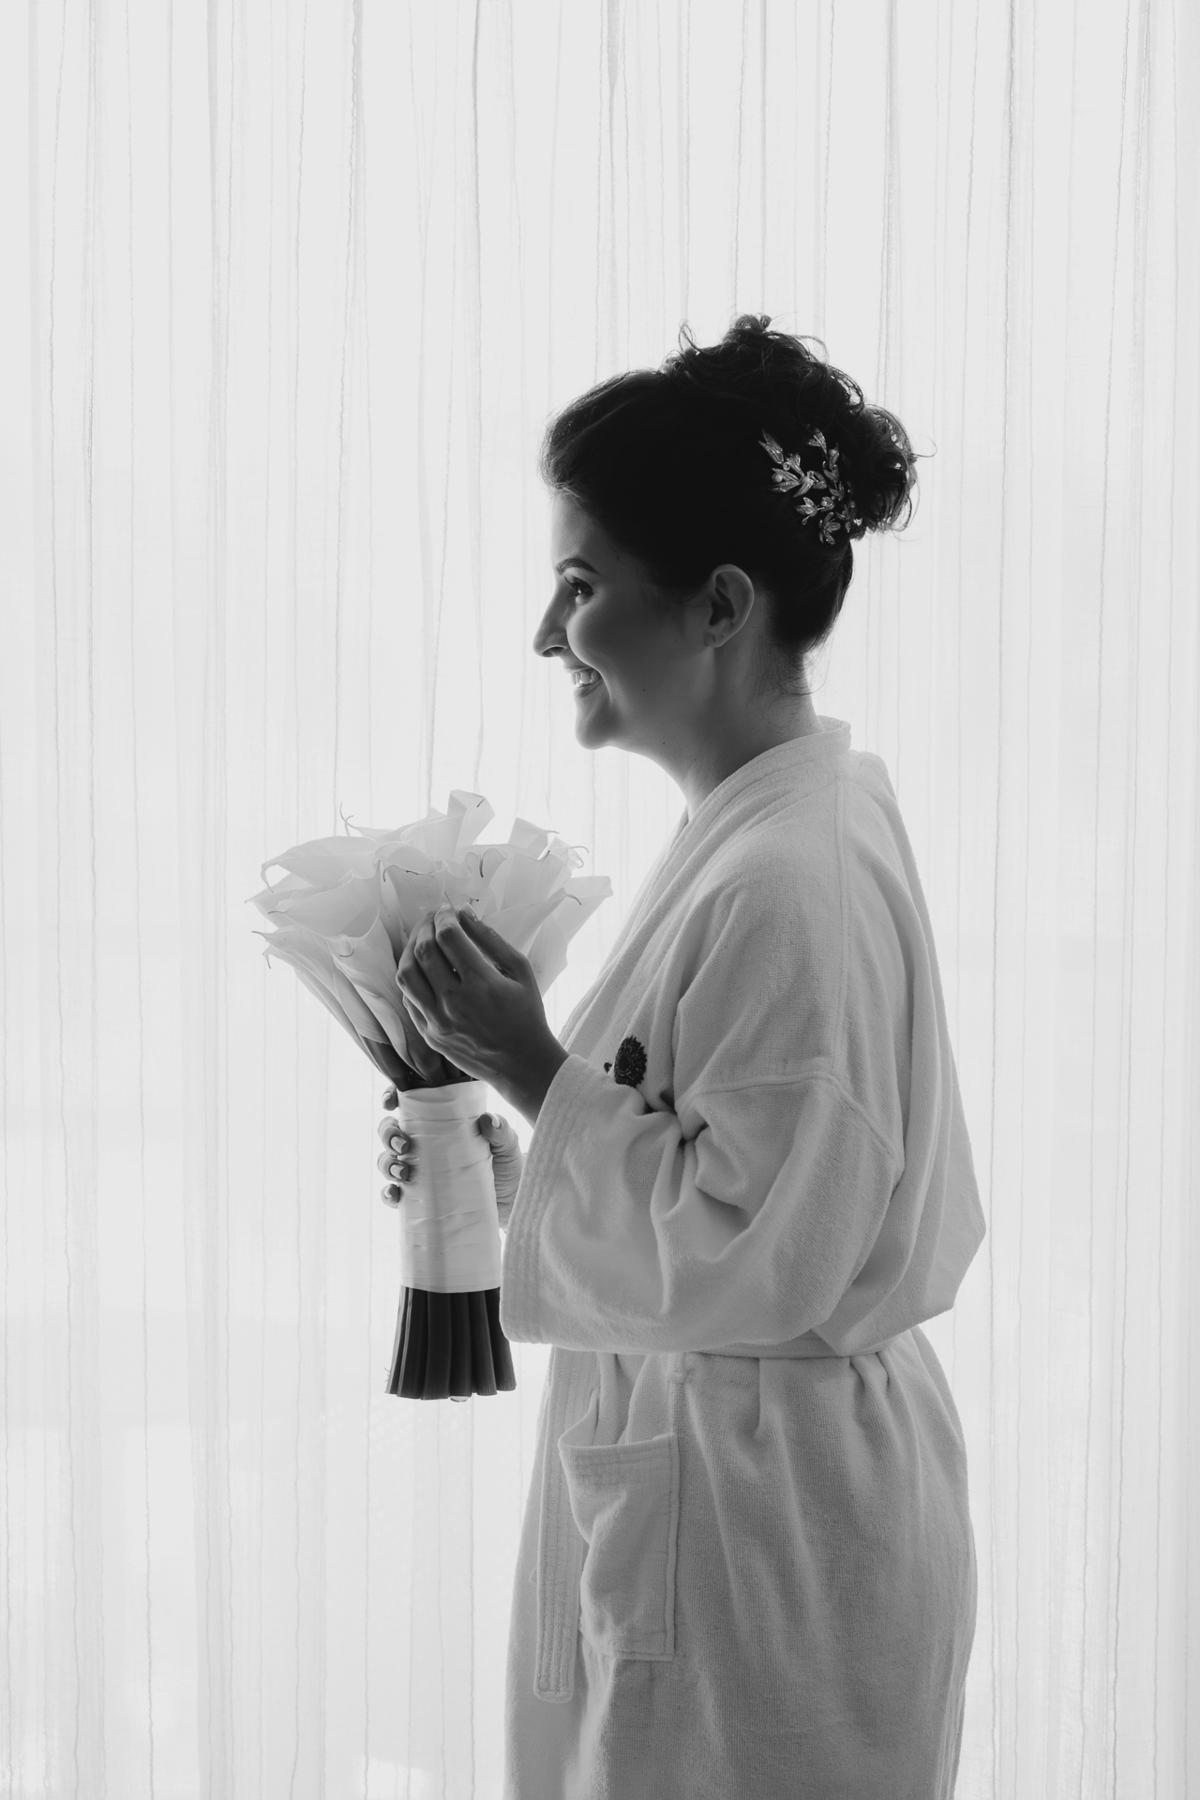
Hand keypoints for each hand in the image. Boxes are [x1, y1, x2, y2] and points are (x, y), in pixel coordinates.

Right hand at [377, 1088, 524, 1214]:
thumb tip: (488, 1120)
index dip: (392, 1098)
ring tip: (403, 1172)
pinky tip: (395, 1194)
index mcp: (440, 1122)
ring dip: (387, 1164)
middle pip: (391, 1131)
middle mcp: (424, 1144)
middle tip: (403, 1144)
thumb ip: (500, 1131)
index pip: (409, 1104)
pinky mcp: (420, 1197)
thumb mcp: (507, 1144)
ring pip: (387, 1161)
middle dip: (388, 1134)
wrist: (514, 1200)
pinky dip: (389, 1194)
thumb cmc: (508, 1164)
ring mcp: (420, 1171)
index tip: (390, 1103)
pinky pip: (394, 1194)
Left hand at [395, 903, 556, 1097]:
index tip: (448, 909)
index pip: (448, 936)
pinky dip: (411, 977)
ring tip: (422, 939)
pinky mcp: (429, 1034)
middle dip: (426, 926)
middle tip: (433, 918)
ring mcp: (437, 1020)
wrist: (522, 1063)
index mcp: (481, 983)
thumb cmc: (527, 1014)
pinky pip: (408, 998)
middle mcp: (454, 1002)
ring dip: (410, 949)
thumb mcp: (520, 971)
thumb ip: (492, 940)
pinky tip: (422, 968)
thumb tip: (465, 914)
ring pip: (406, 975)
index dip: (444, 916)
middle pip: (423, 951)